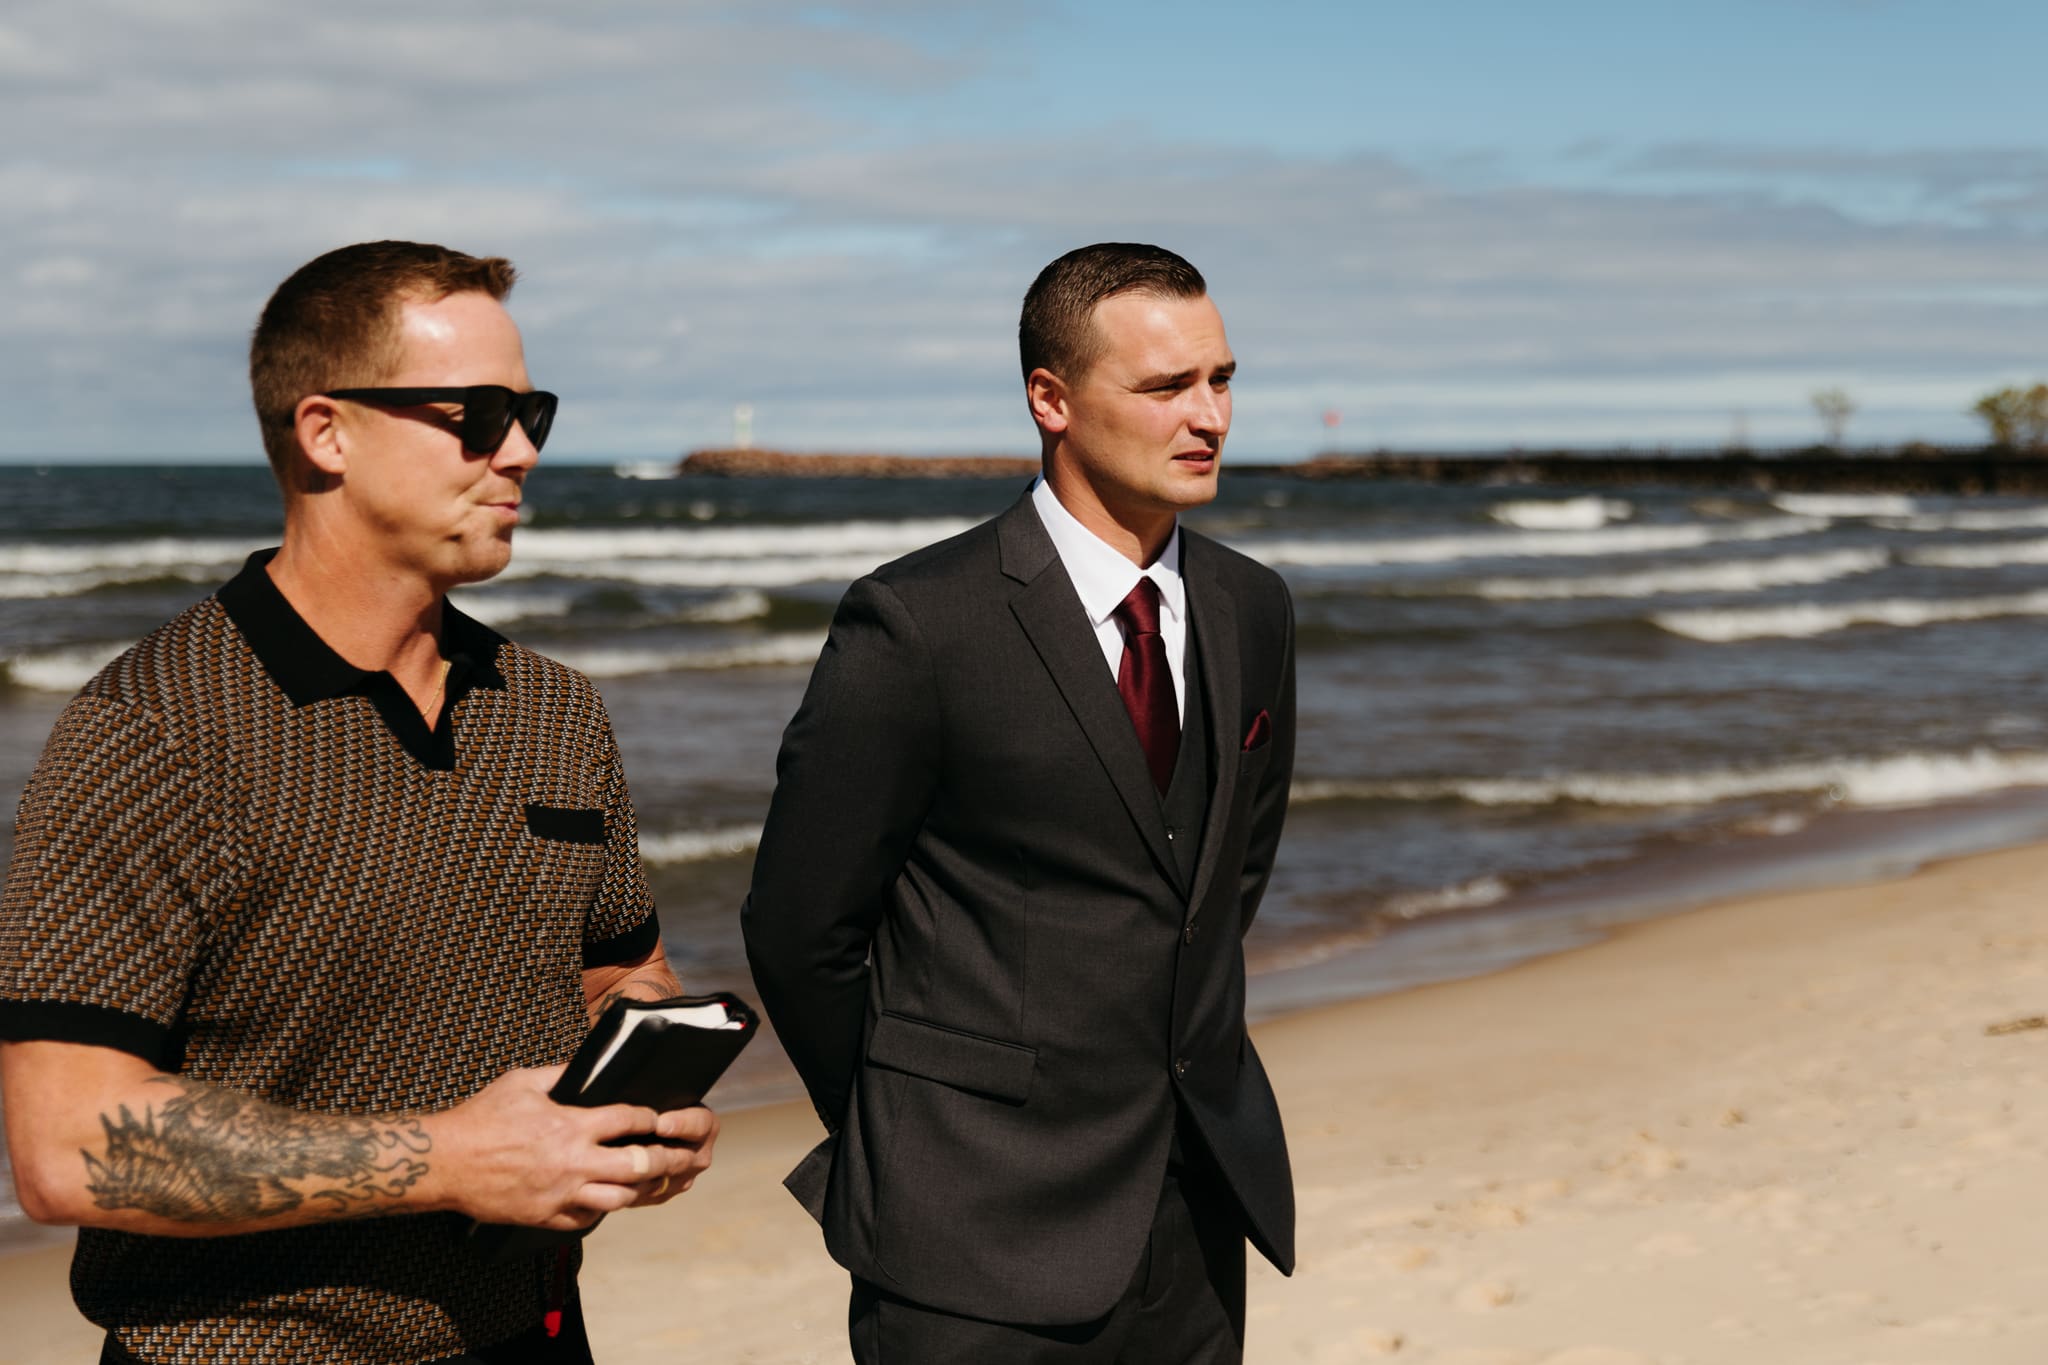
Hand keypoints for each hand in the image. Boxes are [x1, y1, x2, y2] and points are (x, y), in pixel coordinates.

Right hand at [427, 1066, 712, 1228]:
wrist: (444, 1162)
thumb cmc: (481, 1117)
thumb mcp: (523, 1082)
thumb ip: (561, 1074)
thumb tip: (588, 1067)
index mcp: (571, 1125)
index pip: (630, 1120)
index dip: (651, 1117)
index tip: (659, 1116)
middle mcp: (572, 1162)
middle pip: (639, 1165)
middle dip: (666, 1159)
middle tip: (679, 1156)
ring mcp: (560, 1194)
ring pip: (619, 1199)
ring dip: (638, 1189)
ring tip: (650, 1181)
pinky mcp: (545, 1217)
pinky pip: (587, 1220)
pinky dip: (601, 1209)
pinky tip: (607, 1198)